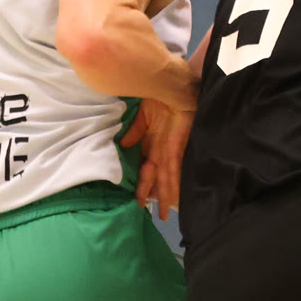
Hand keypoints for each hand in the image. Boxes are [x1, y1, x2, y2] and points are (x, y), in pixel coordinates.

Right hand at [122, 99, 194, 220]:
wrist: (170, 85)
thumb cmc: (157, 96)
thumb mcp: (142, 116)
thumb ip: (134, 131)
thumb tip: (123, 145)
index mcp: (153, 144)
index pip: (148, 169)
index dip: (145, 184)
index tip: (140, 199)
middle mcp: (162, 151)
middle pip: (158, 179)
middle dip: (156, 197)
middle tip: (158, 215)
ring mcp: (170, 150)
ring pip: (167, 179)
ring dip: (167, 197)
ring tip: (167, 215)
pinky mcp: (177, 147)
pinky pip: (174, 169)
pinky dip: (173, 184)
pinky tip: (173, 198)